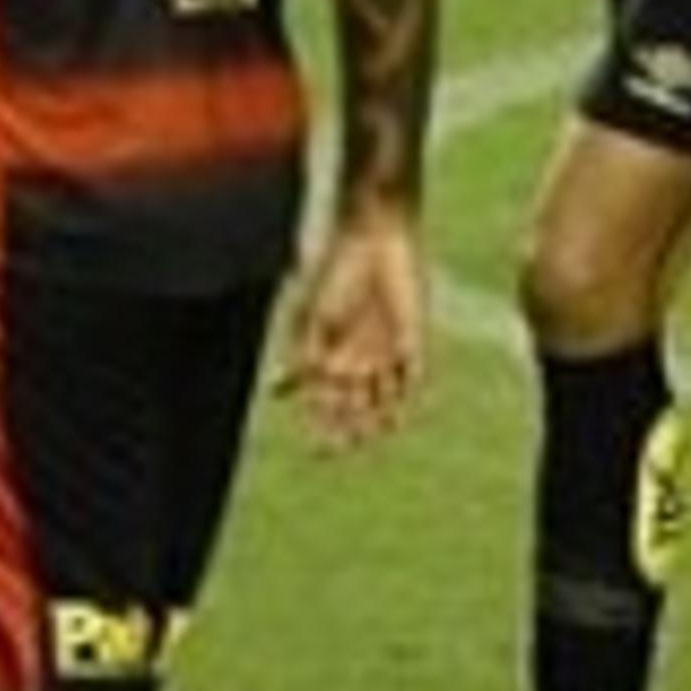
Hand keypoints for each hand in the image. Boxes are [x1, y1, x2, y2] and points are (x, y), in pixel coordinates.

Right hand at [274, 208, 427, 450]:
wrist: (376, 240)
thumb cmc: (337, 272)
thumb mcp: (313, 319)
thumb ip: (300, 356)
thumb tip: (276, 391)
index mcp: (331, 354)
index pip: (324, 402)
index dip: (320, 427)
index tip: (316, 450)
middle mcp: (359, 359)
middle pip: (354, 408)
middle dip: (348, 431)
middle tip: (341, 451)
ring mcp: (388, 352)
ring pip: (384, 401)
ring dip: (378, 422)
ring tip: (370, 438)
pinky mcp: (414, 340)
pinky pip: (414, 379)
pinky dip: (410, 401)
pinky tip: (402, 419)